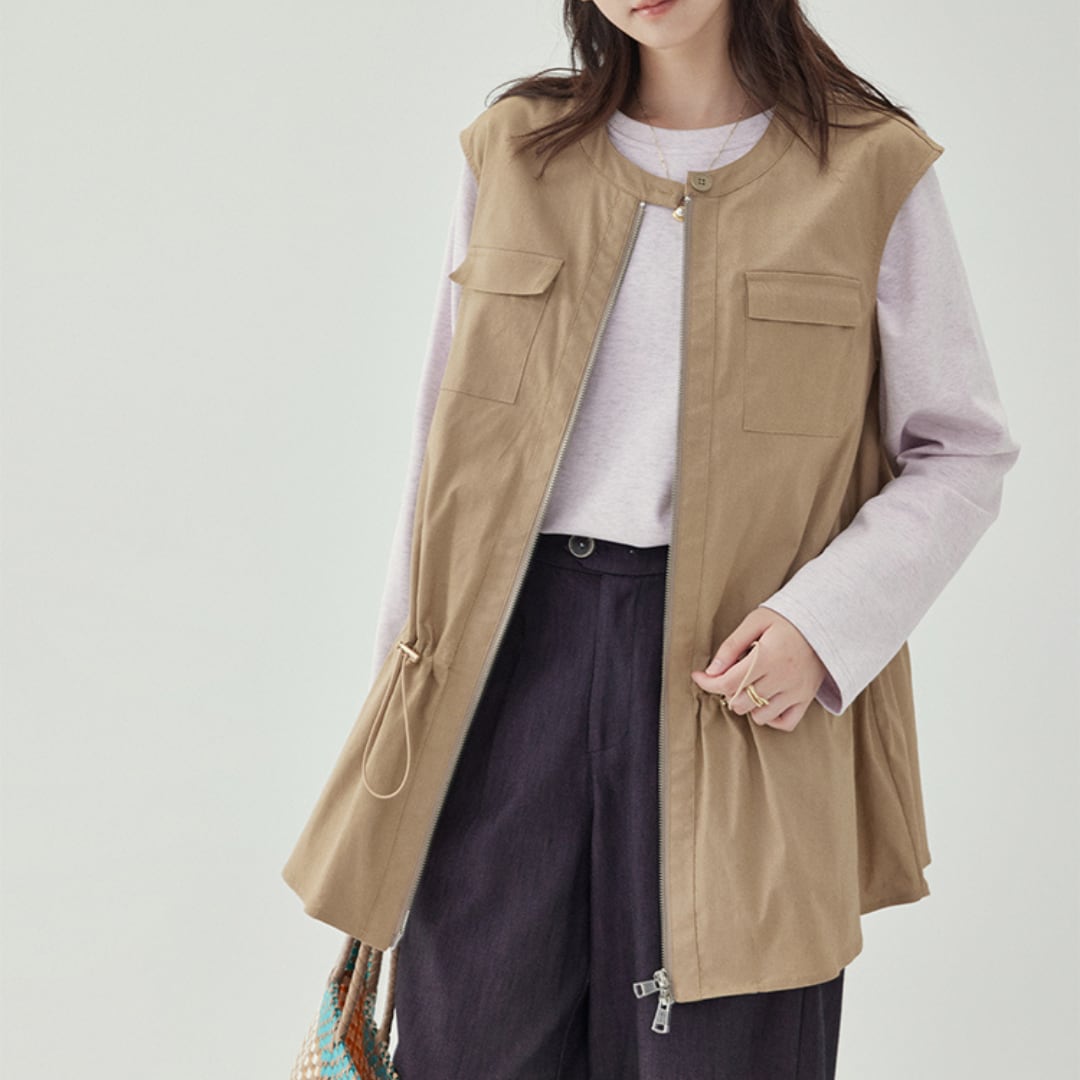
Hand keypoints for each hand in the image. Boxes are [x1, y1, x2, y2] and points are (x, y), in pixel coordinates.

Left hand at [689, 606, 827, 731]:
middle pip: (740, 702)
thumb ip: (731, 646)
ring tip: (750, 685)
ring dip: (748, 704)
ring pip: (759, 716)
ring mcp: (796, 692)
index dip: (708, 683)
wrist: (826, 623)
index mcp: (767, 657)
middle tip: (730, 676)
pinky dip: (771, 717)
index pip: (728, 683)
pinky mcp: (806, 699)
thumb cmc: (787, 619)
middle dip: (728, 691)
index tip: (699, 676)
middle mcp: (782, 678)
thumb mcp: (756, 621)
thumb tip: (711, 670)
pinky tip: (766, 701)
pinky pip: (785, 723)